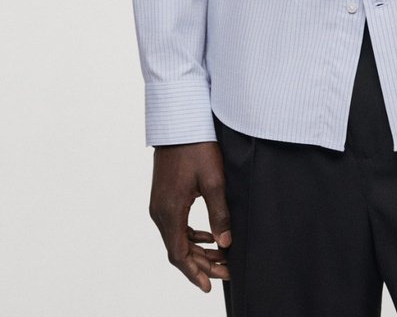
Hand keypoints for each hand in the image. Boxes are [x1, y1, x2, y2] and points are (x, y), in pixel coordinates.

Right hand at [148, 141, 231, 291]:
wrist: (179, 122)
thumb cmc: (197, 147)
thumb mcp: (214, 180)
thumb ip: (219, 214)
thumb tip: (225, 244)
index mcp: (169, 211)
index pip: (179, 254)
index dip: (195, 272)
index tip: (209, 286)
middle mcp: (159, 212)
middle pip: (178, 249)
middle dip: (201, 264)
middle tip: (225, 272)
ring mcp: (159, 204)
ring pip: (177, 238)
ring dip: (197, 250)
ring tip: (220, 258)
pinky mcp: (164, 196)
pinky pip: (176, 225)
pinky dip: (191, 236)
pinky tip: (208, 235)